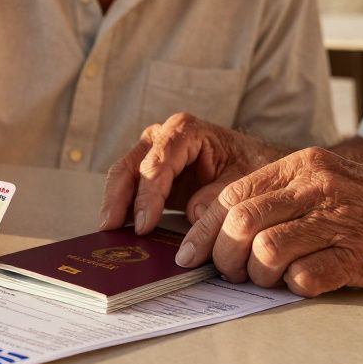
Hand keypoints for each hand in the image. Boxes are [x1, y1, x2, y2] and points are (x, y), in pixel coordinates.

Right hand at [99, 112, 284, 233]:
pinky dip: (122, 210)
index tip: (146, 224)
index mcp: (186, 130)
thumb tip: (193, 212)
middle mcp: (163, 137)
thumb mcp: (245, 179)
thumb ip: (221, 194)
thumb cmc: (251, 166)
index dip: (149, 194)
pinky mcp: (150, 176)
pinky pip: (129, 190)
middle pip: (131, 165)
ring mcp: (152, 155)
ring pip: (123, 175)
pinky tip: (118, 232)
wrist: (255, 164)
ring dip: (114, 204)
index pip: (158, 162)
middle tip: (110, 228)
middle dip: (118, 197)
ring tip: (107, 233)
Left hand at [175, 147, 362, 295]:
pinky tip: (303, 284)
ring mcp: (340, 220)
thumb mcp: (326, 182)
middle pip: (241, 222)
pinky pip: (305, 277)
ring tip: (268, 280)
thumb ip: (279, 195)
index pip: (233, 194)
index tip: (191, 253)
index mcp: (304, 165)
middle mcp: (319, 186)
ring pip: (266, 250)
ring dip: (257, 275)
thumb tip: (220, 222)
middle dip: (224, 256)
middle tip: (229, 275)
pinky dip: (294, 288)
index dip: (203, 228)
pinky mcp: (359, 255)